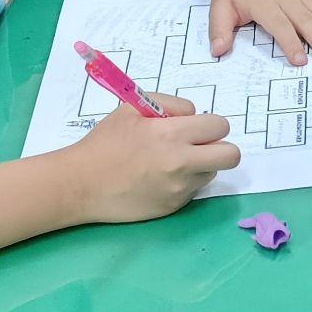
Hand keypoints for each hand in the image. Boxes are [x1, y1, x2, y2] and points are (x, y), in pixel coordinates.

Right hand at [65, 97, 240, 224]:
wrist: (81, 184)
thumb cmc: (105, 142)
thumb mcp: (131, 109)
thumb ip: (169, 105)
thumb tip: (194, 115)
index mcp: (172, 134)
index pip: (220, 126)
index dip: (210, 125)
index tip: (196, 128)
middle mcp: (181, 163)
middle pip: (231, 155)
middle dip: (220, 147)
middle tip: (200, 146)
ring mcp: (179, 188)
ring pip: (212, 172)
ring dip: (200, 166)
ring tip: (171, 163)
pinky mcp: (174, 207)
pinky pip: (193, 190)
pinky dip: (184, 183)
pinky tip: (159, 180)